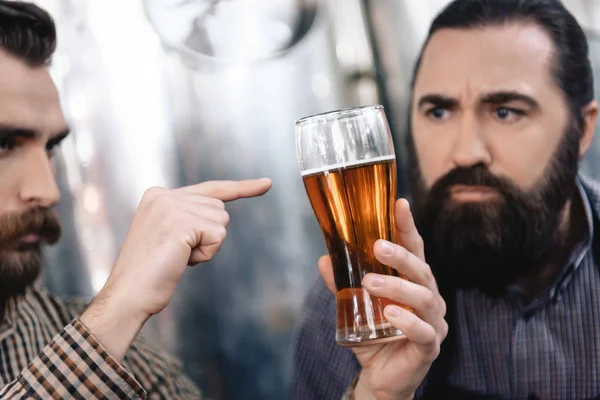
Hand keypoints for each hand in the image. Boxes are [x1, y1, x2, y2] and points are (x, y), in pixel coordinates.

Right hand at [80, 178, 271, 361]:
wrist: (128, 295)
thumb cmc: (150, 274)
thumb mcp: (168, 236)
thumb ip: (189, 218)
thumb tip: (221, 212)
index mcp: (159, 195)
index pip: (211, 188)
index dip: (242, 188)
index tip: (268, 183)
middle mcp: (164, 195)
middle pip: (220, 209)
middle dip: (208, 236)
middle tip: (177, 254)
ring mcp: (171, 206)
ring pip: (222, 222)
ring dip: (206, 246)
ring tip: (176, 257)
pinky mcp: (181, 222)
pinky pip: (218, 236)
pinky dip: (206, 253)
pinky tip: (181, 260)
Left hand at [318, 199, 446, 399]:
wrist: (381, 376)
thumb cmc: (375, 334)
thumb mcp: (354, 306)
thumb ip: (342, 283)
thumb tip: (323, 259)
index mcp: (413, 282)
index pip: (414, 249)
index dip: (408, 227)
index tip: (399, 203)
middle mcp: (428, 297)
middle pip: (422, 270)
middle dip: (401, 255)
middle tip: (376, 246)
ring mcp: (433, 322)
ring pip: (425, 298)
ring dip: (397, 287)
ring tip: (370, 283)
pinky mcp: (430, 347)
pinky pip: (424, 332)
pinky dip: (408, 322)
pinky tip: (390, 314)